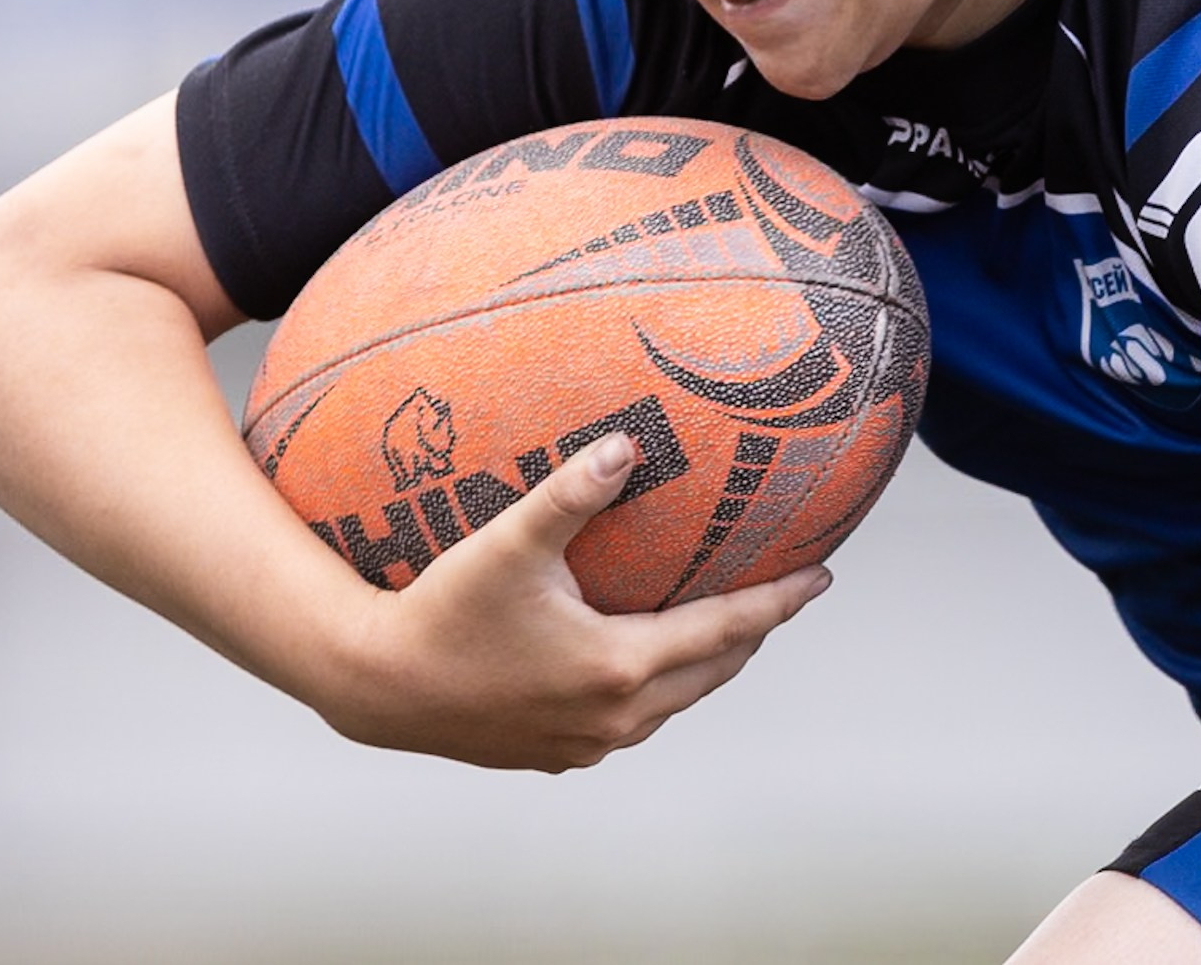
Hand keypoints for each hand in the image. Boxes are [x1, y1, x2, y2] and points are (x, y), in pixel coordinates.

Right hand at [314, 433, 830, 769]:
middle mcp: (615, 716)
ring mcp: (586, 744)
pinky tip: (648, 664)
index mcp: (619, 667)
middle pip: (713, 671)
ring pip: (675, 702)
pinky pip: (632, 721)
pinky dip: (659, 690)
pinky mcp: (557, 755)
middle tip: (784, 592)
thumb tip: (627, 444)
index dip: (780, 601)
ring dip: (707, 664)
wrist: (376, 686)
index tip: (824, 576)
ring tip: (728, 624)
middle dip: (754, 631)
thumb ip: (572, 492)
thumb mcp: (511, 542)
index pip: (727, 629)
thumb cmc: (443, 609)